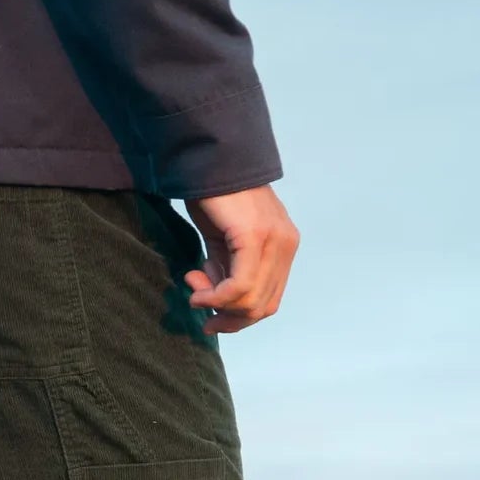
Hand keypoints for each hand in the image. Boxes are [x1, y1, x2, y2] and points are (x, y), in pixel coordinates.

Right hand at [183, 186, 299, 333]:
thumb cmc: (214, 197)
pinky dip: (215, 295)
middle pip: (262, 307)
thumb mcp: (223, 243)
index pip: (269, 300)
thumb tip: (216, 300)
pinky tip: (195, 282)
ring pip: (250, 300)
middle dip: (226, 316)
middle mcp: (286, 244)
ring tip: (193, 283)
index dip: (238, 318)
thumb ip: (227, 272)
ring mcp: (274, 240)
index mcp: (284, 246)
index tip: (208, 316)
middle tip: (196, 300)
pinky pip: (239, 285)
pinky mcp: (255, 237)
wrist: (209, 160)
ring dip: (215, 302)